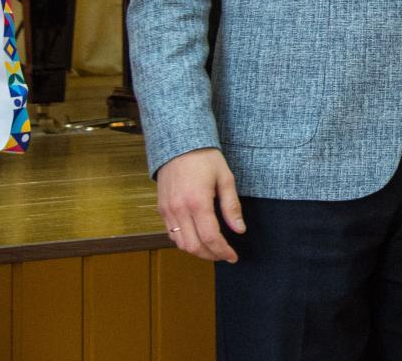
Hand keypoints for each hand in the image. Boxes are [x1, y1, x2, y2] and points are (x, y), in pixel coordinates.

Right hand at [156, 147, 246, 262]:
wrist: (179, 144)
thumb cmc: (205, 158)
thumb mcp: (226, 178)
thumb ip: (232, 206)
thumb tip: (239, 229)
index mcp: (198, 202)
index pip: (211, 238)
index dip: (223, 251)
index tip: (233, 257)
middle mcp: (179, 209)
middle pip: (194, 246)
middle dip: (211, 255)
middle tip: (224, 255)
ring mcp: (168, 210)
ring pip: (181, 244)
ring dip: (197, 251)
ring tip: (213, 248)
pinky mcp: (162, 209)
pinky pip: (171, 234)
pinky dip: (185, 241)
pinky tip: (197, 237)